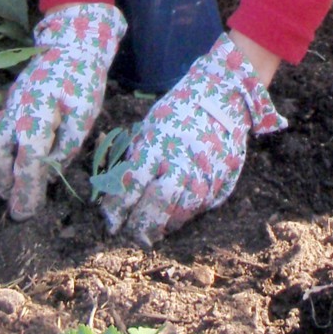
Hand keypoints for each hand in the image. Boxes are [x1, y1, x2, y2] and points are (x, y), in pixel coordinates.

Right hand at [0, 3, 126, 219]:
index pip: (28, 157)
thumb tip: (50, 172)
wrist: (70, 44)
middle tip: (15, 209)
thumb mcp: (86, 113)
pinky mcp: (8, 103)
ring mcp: (8, 105)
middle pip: (0, 152)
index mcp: (38, 111)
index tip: (26, 211)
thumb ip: (68, 144)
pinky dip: (0, 154)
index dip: (27, 187)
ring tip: (9, 193)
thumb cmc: (82, 79)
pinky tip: (10, 167)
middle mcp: (15, 109)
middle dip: (6, 183)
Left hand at [101, 33, 286, 246]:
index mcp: (158, 144)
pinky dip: (182, 218)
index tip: (109, 220)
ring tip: (149, 234)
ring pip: (181, 211)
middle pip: (158, 202)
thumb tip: (112, 189)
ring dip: (163, 227)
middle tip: (130, 235)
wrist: (223, 98)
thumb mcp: (148, 127)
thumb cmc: (177, 112)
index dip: (117, 206)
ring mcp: (205, 172)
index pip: (132, 183)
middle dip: (141, 224)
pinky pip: (199, 208)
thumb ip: (134, 157)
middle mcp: (182, 161)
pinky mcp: (221, 180)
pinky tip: (170, 222)